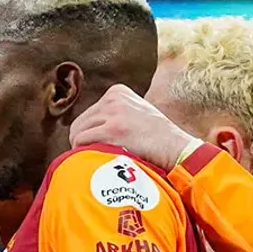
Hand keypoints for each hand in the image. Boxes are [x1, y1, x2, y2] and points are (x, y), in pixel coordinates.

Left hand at [68, 84, 200, 171]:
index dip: (90, 132)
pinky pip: (82, 140)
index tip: (100, 144)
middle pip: (80, 122)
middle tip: (91, 156)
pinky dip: (83, 152)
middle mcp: (113, 99)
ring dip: (82, 149)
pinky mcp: (113, 129)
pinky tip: (94, 160)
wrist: (174, 146)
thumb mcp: (134, 112)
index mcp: (117, 92)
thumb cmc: (154, 136)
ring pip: (78, 132)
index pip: (88, 113)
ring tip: (95, 159)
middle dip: (82, 141)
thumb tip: (85, 129)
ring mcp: (113, 113)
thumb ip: (113, 114)